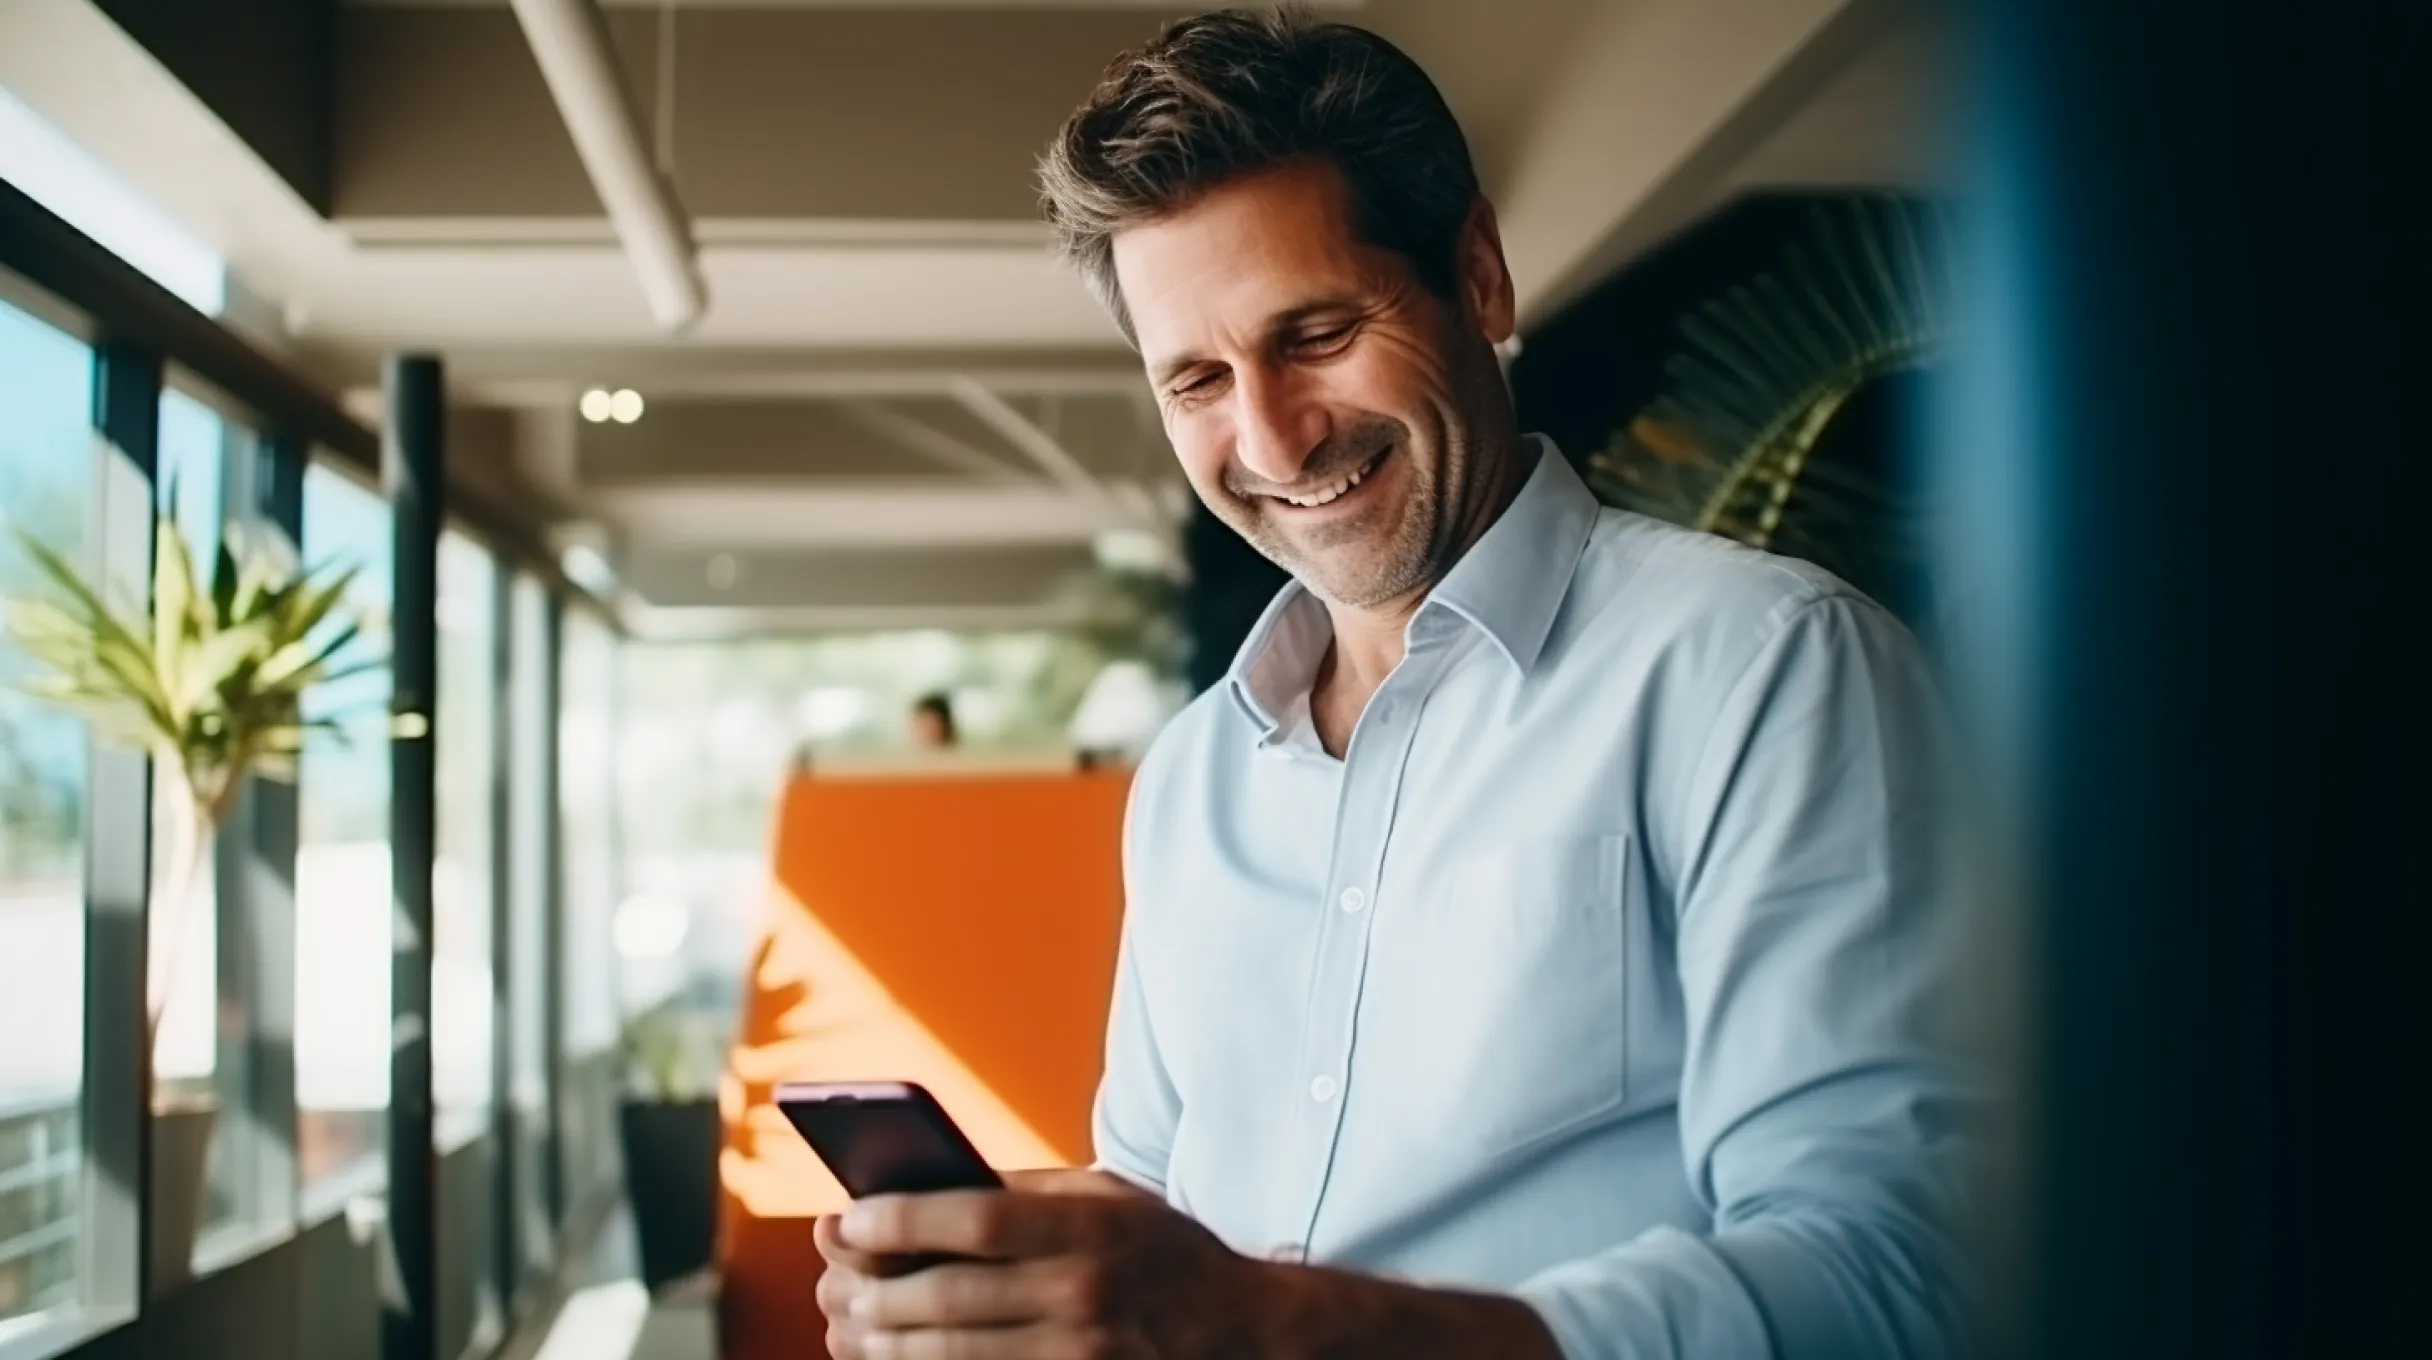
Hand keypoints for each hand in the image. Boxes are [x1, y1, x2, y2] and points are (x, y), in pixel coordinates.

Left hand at [813, 1170, 1264, 1358]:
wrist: (1243, 1331)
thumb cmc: (1162, 1252)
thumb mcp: (1110, 1198)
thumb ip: (1025, 1194)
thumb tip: (924, 1189)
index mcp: (1091, 1228)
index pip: (977, 1220)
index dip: (902, 1220)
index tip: (847, 1218)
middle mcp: (1084, 1294)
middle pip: (949, 1297)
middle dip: (872, 1291)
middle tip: (832, 1282)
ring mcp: (1081, 1356)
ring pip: (952, 1355)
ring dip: (883, 1343)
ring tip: (847, 1325)